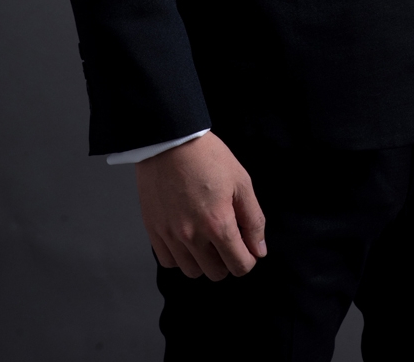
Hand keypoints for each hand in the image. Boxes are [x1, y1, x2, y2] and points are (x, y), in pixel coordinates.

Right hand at [135, 131, 266, 280]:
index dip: (248, 259)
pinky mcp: (154, 230)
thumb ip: (253, 219)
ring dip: (203, 261)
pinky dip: (180, 257)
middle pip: (216, 273)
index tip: (247, 247)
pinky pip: (169, 261)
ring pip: (192, 271)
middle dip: (227, 261)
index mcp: (218, 224)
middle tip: (227, 239)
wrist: (171, 141)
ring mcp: (170, 235)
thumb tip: (259, 250)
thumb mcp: (241, 182)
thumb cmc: (207, 157)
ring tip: (206, 238)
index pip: (240, 265)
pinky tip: (187, 238)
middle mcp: (193, 236)